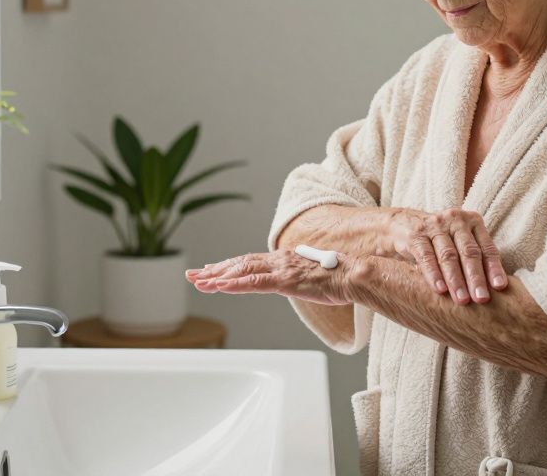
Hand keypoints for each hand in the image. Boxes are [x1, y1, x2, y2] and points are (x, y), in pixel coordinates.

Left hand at [186, 249, 351, 305]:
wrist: (353, 274)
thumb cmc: (338, 277)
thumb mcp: (312, 278)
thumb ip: (298, 278)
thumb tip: (294, 282)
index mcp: (283, 260)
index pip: (249, 262)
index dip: (227, 266)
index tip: (210, 271)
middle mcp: (277, 261)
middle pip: (239, 264)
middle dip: (214, 270)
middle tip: (192, 276)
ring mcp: (279, 270)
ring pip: (241, 272)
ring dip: (217, 277)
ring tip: (198, 282)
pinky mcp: (284, 281)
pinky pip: (254, 283)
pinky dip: (234, 284)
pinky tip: (219, 287)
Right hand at [385, 207, 507, 304]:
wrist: (402, 225)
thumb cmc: (440, 241)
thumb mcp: (460, 244)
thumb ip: (476, 259)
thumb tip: (498, 290)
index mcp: (472, 222)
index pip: (487, 248)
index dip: (494, 268)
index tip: (499, 287)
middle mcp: (455, 220)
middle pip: (469, 252)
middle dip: (476, 278)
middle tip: (481, 299)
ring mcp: (434, 225)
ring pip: (448, 255)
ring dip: (456, 280)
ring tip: (462, 300)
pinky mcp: (415, 235)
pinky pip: (426, 256)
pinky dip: (433, 274)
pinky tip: (440, 289)